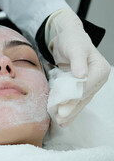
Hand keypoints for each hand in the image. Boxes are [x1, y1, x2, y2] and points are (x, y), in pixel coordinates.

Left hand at [45, 8, 110, 125]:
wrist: (66, 38)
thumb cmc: (71, 40)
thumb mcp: (75, 48)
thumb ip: (78, 61)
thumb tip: (82, 74)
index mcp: (100, 69)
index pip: (87, 87)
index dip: (75, 97)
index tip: (64, 106)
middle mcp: (97, 79)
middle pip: (84, 96)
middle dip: (71, 108)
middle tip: (60, 118)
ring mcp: (89, 85)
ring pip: (80, 101)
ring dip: (70, 112)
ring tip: (60, 122)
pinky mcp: (80, 87)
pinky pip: (75, 100)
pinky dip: (69, 109)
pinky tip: (63, 119)